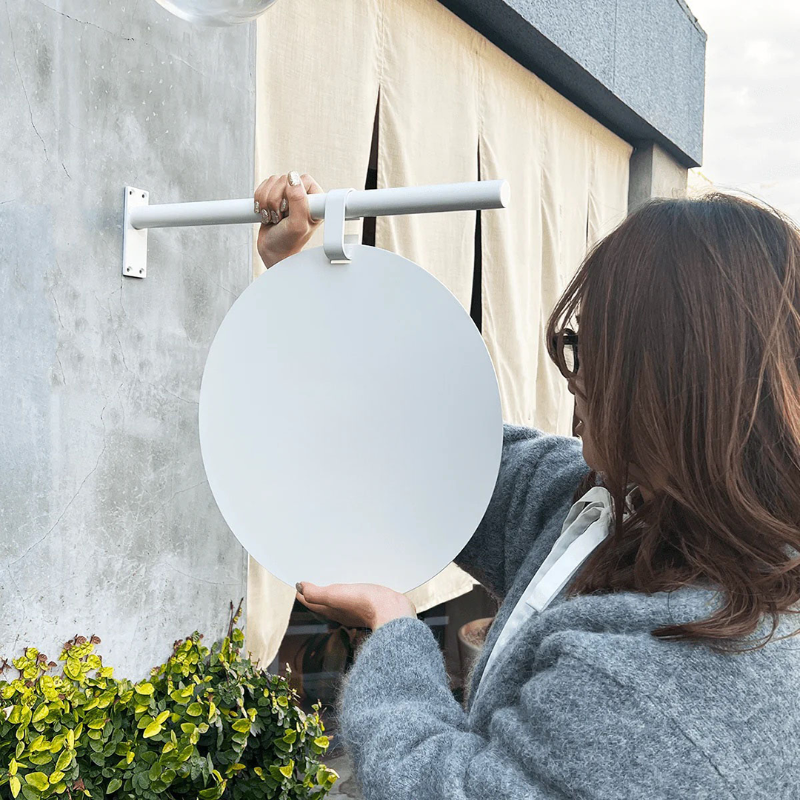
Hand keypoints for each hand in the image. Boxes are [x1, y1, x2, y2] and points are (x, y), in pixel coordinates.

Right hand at [254, 171, 323, 269]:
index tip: (289, 210)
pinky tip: (266, 214)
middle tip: (279, 216)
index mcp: (316, 202)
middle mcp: (304, 197)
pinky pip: (264, 186)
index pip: (303, 180)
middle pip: (285, 179)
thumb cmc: (287, 243)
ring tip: (273, 217)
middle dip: (276, 199)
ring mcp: (288, 196)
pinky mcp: (275, 197)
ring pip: (273, 182)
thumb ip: (299, 200)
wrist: (273, 252)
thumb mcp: (297, 224)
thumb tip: (293, 178)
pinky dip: (260, 200)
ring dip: (267, 201)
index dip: (292, 192)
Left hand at [294, 581, 416, 630]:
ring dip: (330, 596)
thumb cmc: (366, 604)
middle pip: (323, 604)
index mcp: (332, 610)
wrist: (392, 612)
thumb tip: (300, 588)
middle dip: (315, 595)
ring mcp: (354, 612)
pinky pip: (351, 601)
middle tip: (308, 585)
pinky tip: (351, 591)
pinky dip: (346, 595)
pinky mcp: (367, 608)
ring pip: (337, 603)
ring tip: (327, 585)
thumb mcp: (336, 595)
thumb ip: (317, 593)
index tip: (297, 586)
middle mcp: (341, 613)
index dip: (303, 594)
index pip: (312, 602)